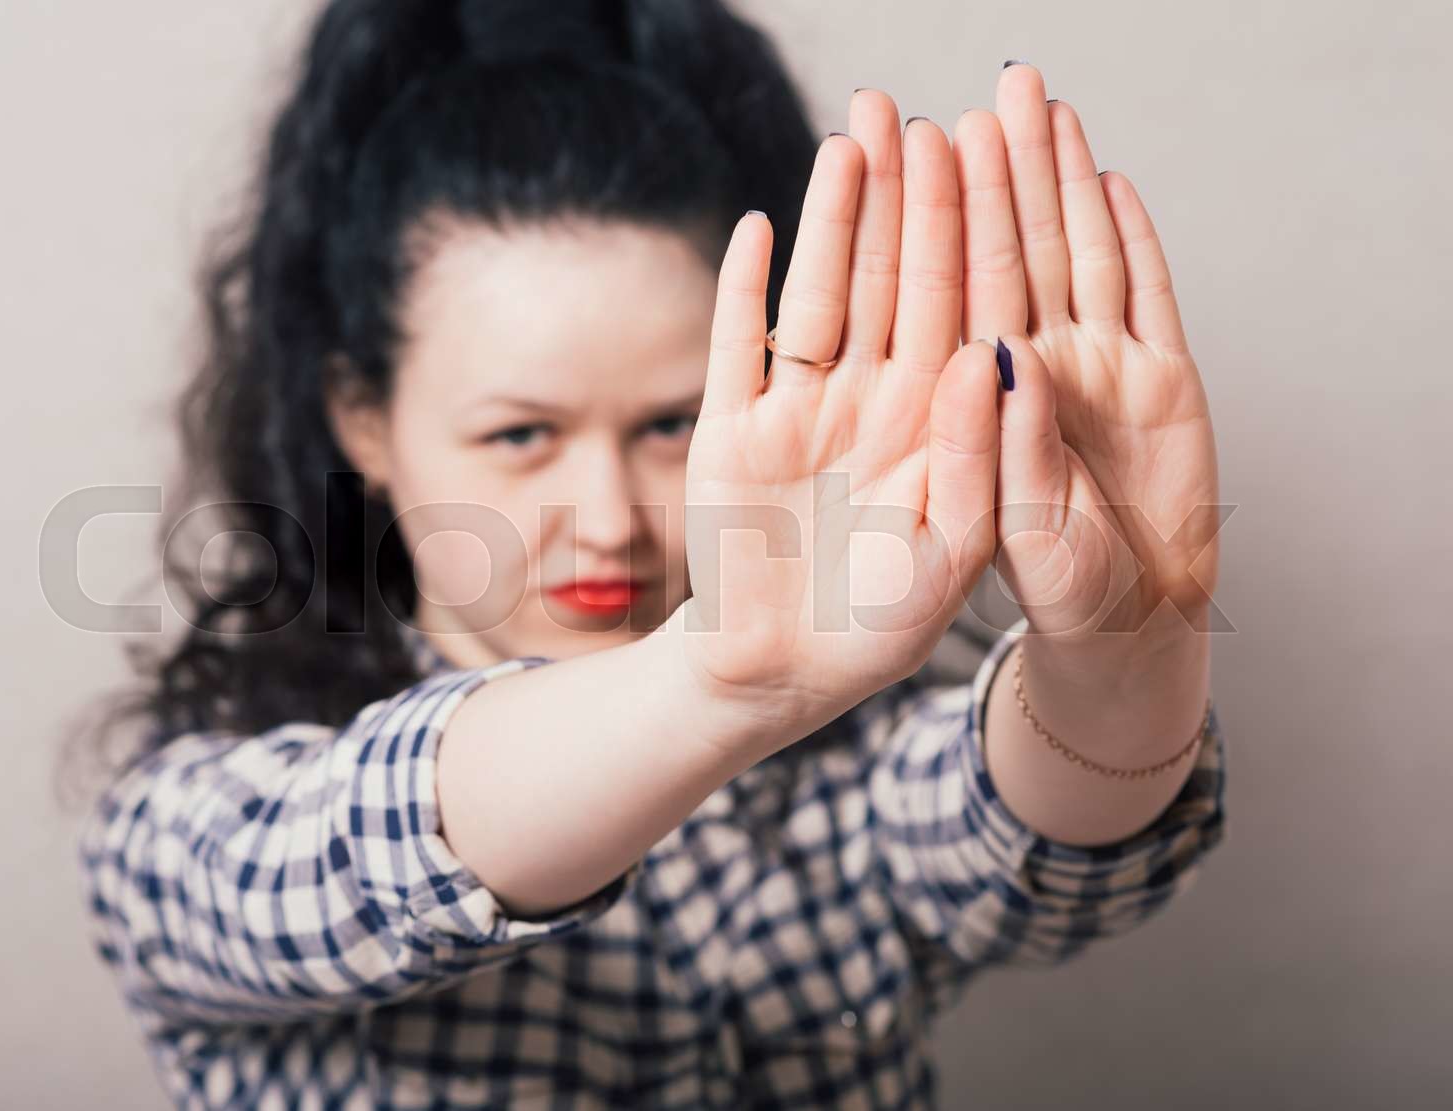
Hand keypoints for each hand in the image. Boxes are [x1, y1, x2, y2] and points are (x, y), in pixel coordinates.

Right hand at [677, 92, 1001, 729]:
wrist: (775, 679)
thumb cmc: (875, 633)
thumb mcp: (952, 556)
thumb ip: (978, 458)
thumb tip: (989, 356)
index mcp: (934, 429)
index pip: (955, 310)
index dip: (963, 232)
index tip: (974, 154)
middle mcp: (870, 405)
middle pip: (891, 283)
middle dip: (900, 197)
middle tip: (903, 106)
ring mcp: (798, 412)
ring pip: (818, 297)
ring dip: (830, 222)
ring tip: (844, 141)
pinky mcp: (730, 432)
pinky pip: (736, 348)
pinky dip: (742, 293)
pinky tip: (756, 228)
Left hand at [955, 64, 1221, 661]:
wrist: (1126, 626)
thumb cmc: (1047, 593)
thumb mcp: (1002, 537)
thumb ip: (993, 449)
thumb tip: (991, 356)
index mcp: (971, 406)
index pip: (949, 295)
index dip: (937, 220)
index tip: (921, 144)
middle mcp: (1031, 374)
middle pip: (1006, 256)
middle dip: (993, 175)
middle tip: (985, 91)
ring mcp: (1098, 369)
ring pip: (1074, 258)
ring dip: (1058, 184)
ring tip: (1042, 105)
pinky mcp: (1163, 379)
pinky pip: (1146, 295)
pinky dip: (1133, 239)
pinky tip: (1107, 179)